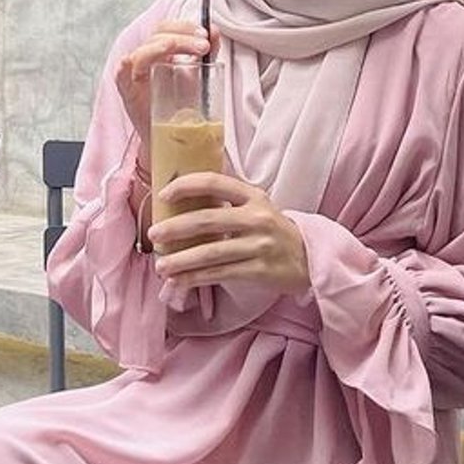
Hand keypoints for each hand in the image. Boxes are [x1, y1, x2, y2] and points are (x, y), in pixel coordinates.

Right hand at [114, 21, 216, 161]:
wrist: (170, 140)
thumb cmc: (179, 108)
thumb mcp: (197, 75)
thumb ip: (205, 53)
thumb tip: (215, 31)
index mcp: (161, 51)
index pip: (169, 27)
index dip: (186, 26)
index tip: (207, 34)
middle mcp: (146, 57)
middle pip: (159, 32)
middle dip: (184, 34)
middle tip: (205, 44)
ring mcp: (133, 71)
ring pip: (145, 47)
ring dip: (170, 44)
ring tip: (194, 50)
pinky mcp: (126, 87)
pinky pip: (127, 66)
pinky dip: (138, 58)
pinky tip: (156, 56)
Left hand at [148, 172, 308, 294]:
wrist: (309, 257)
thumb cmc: (273, 230)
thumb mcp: (257, 206)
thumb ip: (227, 201)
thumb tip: (181, 199)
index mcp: (253, 196)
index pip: (214, 182)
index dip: (186, 185)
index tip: (164, 194)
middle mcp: (257, 217)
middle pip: (207, 220)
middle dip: (175, 228)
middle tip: (153, 235)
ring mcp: (259, 245)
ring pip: (211, 252)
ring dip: (181, 260)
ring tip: (160, 266)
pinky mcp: (259, 270)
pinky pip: (220, 273)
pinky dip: (195, 278)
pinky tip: (179, 281)